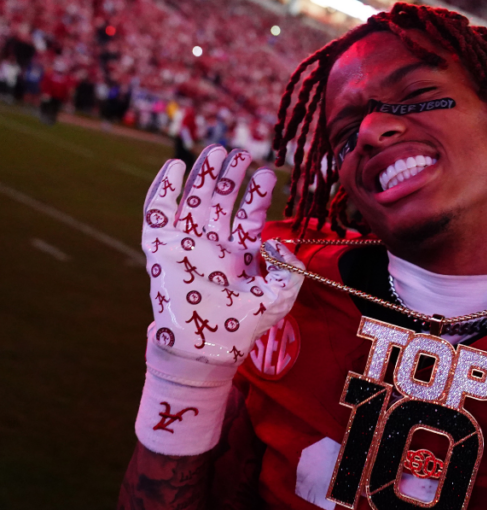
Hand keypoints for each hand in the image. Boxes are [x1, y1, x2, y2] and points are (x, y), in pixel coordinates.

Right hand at [142, 145, 303, 386]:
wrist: (207, 345)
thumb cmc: (244, 324)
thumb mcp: (281, 296)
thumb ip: (290, 267)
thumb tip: (276, 238)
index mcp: (241, 252)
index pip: (249, 214)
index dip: (258, 193)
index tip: (268, 172)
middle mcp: (214, 244)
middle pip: (220, 199)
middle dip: (230, 176)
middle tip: (239, 153)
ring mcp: (186, 243)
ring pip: (193, 199)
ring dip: (203, 174)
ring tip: (216, 151)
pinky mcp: (160, 247)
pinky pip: (158, 211)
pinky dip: (163, 188)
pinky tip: (174, 167)